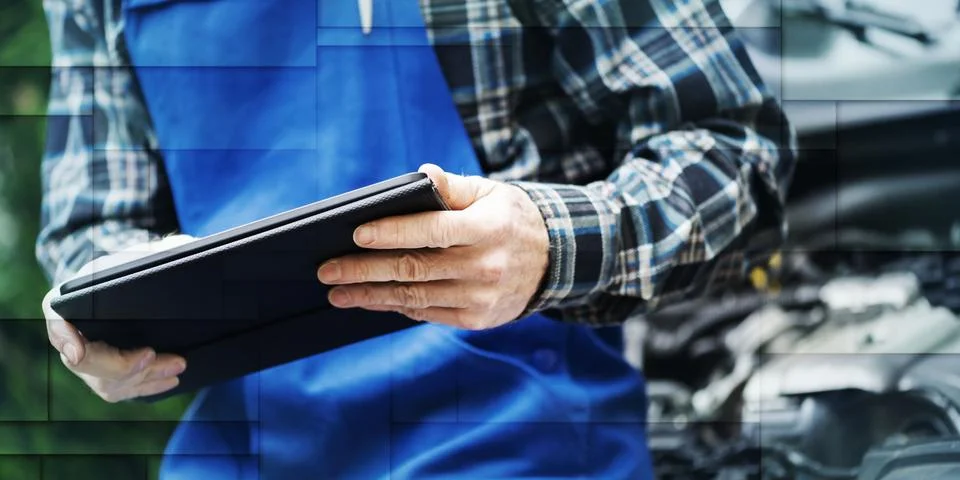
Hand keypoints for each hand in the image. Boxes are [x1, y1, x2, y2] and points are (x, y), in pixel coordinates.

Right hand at [43, 234, 194, 402]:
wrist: (125, 287)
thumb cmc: (128, 267)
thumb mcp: (139, 253)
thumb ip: (157, 251)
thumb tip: (185, 247)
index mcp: (67, 302)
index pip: (56, 321)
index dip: (64, 337)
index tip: (78, 351)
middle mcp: (70, 336)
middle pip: (85, 362)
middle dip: (121, 365)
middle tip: (154, 356)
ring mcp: (87, 361)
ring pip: (105, 382)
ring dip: (141, 379)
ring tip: (176, 367)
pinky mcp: (105, 375)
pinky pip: (119, 390)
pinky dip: (145, 387)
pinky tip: (168, 380)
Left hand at [317, 164, 549, 329]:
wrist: (554, 261)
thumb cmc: (511, 219)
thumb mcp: (491, 193)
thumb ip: (454, 187)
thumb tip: (422, 175)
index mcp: (486, 229)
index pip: (431, 231)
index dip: (391, 233)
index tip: (355, 234)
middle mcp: (483, 266)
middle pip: (413, 268)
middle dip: (363, 270)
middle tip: (327, 270)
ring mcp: (480, 297)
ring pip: (415, 296)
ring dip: (371, 295)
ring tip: (338, 292)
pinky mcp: (477, 318)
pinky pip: (428, 313)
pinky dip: (398, 305)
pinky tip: (374, 299)